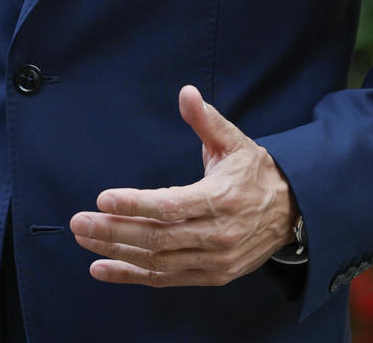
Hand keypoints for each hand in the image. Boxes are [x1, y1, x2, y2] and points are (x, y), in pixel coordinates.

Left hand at [69, 85, 298, 286]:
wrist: (293, 212)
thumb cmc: (256, 173)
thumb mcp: (235, 142)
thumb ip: (206, 120)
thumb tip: (186, 92)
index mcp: (221, 199)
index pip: (171, 206)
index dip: (136, 203)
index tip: (103, 198)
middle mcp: (217, 234)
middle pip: (157, 237)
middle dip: (114, 230)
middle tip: (79, 222)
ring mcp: (214, 260)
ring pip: (157, 261)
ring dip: (117, 252)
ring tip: (84, 239)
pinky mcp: (212, 276)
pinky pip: (165, 279)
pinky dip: (131, 276)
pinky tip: (102, 269)